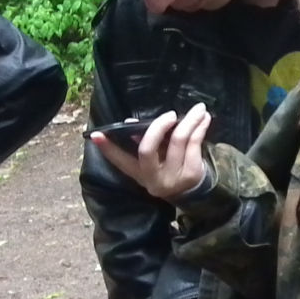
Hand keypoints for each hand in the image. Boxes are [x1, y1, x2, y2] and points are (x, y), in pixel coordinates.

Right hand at [92, 104, 211, 201]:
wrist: (195, 190)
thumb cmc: (170, 167)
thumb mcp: (155, 160)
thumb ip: (146, 143)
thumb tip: (132, 125)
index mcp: (140, 174)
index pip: (120, 161)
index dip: (107, 148)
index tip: (96, 134)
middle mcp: (153, 179)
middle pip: (148, 149)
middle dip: (157, 127)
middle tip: (169, 114)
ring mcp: (172, 178)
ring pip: (178, 140)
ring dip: (189, 120)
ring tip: (198, 108)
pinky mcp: (192, 174)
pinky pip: (195, 143)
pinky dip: (200, 127)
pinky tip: (204, 118)